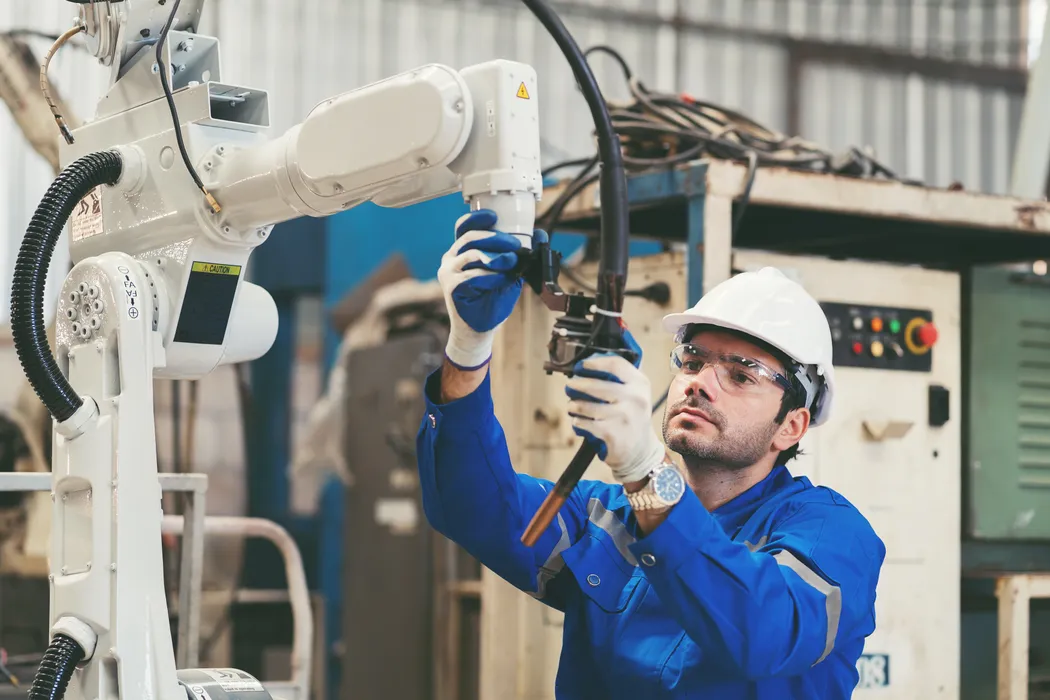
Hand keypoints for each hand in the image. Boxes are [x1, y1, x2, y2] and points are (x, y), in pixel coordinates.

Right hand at [437, 209, 523, 369]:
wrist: (479, 329)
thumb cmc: (491, 300)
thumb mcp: (509, 273)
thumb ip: (518, 255)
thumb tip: (540, 235)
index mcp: (461, 252)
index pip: (463, 228)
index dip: (477, 219)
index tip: (494, 216)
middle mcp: (451, 259)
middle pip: (470, 238)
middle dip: (496, 238)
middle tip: (515, 244)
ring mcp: (449, 273)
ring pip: (472, 255)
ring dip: (497, 257)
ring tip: (511, 262)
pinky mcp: (452, 288)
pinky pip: (473, 276)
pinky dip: (492, 276)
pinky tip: (502, 279)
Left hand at [564, 332, 665, 483]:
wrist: (641, 451)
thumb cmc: (631, 417)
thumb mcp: (634, 394)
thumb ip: (618, 380)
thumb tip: (586, 368)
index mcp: (640, 383)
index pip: (615, 364)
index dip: (594, 363)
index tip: (581, 365)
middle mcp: (635, 398)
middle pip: (595, 385)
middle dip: (577, 385)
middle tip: (569, 386)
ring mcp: (624, 416)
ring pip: (586, 406)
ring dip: (573, 405)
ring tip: (572, 406)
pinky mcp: (612, 434)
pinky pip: (585, 423)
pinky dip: (578, 421)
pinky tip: (579, 421)